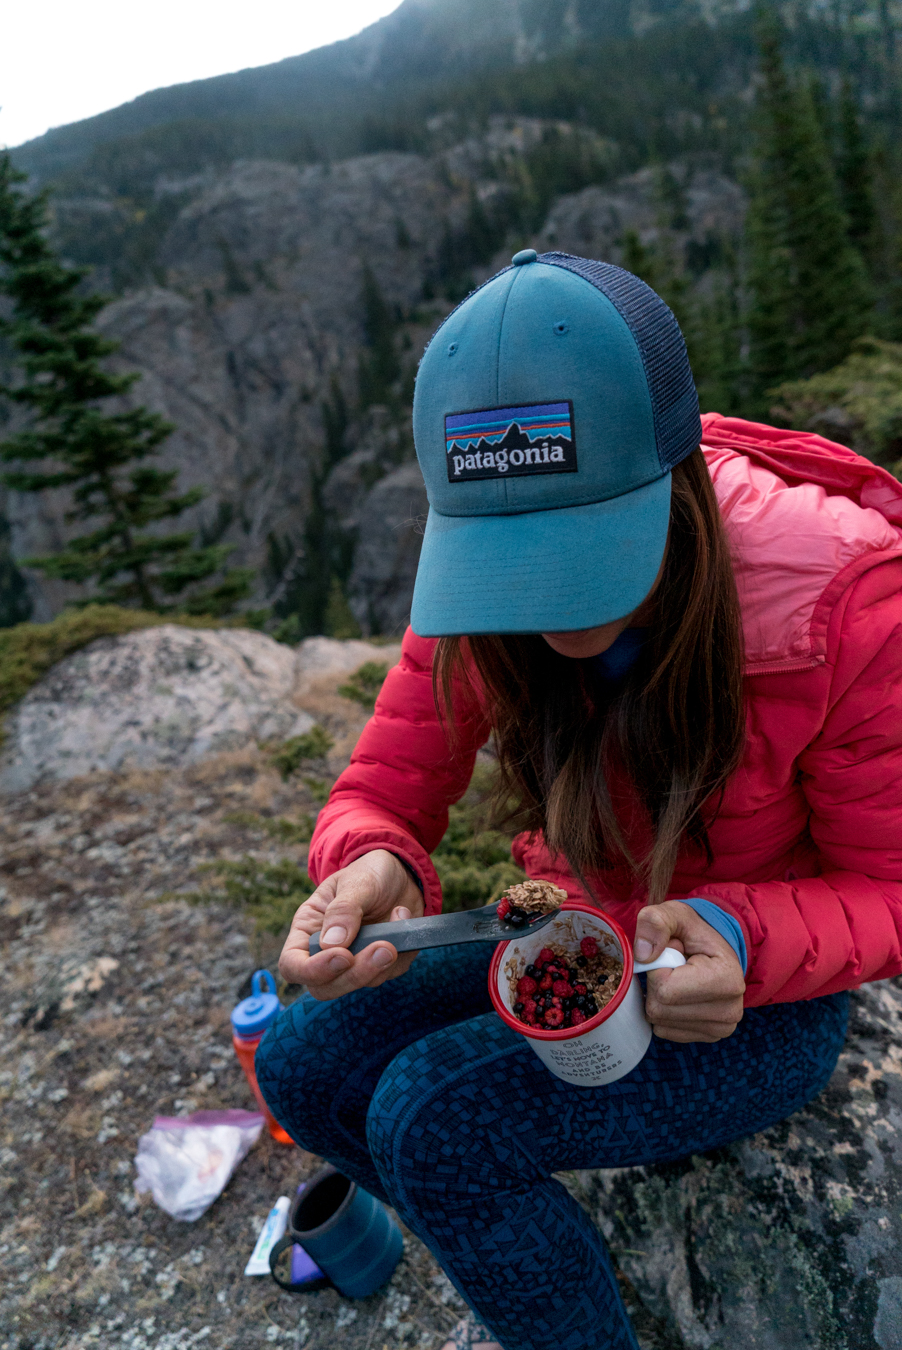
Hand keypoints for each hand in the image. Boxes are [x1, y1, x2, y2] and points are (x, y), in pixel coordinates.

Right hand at [279, 849, 424, 1000]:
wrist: (400, 872)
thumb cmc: (368, 873)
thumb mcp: (355, 882)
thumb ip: (343, 910)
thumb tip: (331, 944)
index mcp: (307, 929)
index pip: (292, 965)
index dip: (312, 970)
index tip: (343, 956)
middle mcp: (326, 952)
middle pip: (325, 987)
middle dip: (355, 975)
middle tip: (384, 948)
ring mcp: (354, 962)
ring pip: (360, 984)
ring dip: (383, 960)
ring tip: (398, 914)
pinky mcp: (381, 965)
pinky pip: (389, 973)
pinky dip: (402, 949)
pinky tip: (402, 915)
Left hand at [634, 901, 745, 1042]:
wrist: (713, 950)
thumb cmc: (692, 932)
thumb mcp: (674, 913)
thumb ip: (656, 922)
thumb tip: (642, 955)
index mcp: (726, 980)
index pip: (665, 989)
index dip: (656, 968)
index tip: (673, 952)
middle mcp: (729, 1011)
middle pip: (659, 1010)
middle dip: (655, 984)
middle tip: (673, 966)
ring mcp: (719, 1028)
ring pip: (659, 1021)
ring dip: (658, 997)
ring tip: (678, 978)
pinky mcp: (707, 1037)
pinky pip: (664, 1030)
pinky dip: (663, 1010)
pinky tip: (679, 994)